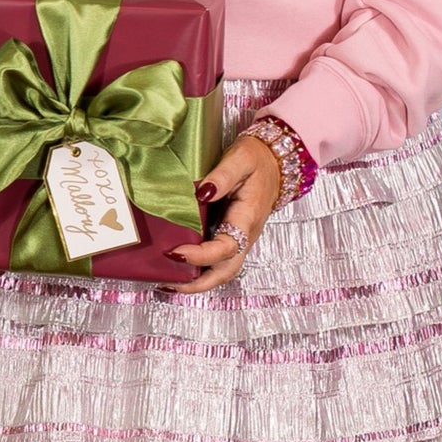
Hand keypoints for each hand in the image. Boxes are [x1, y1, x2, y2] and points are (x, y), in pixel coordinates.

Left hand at [162, 134, 282, 293]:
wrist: (274, 161)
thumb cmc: (257, 159)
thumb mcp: (242, 158)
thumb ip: (223, 175)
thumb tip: (202, 192)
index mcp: (247, 218)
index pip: (226, 247)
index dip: (201, 255)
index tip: (175, 252)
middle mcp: (244, 235)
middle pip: (225, 271)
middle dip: (198, 283)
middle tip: (167, 283)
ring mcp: (238, 238)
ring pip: (221, 270)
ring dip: (196, 281)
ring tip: (166, 282)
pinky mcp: (230, 236)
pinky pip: (216, 260)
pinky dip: (198, 270)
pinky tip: (176, 269)